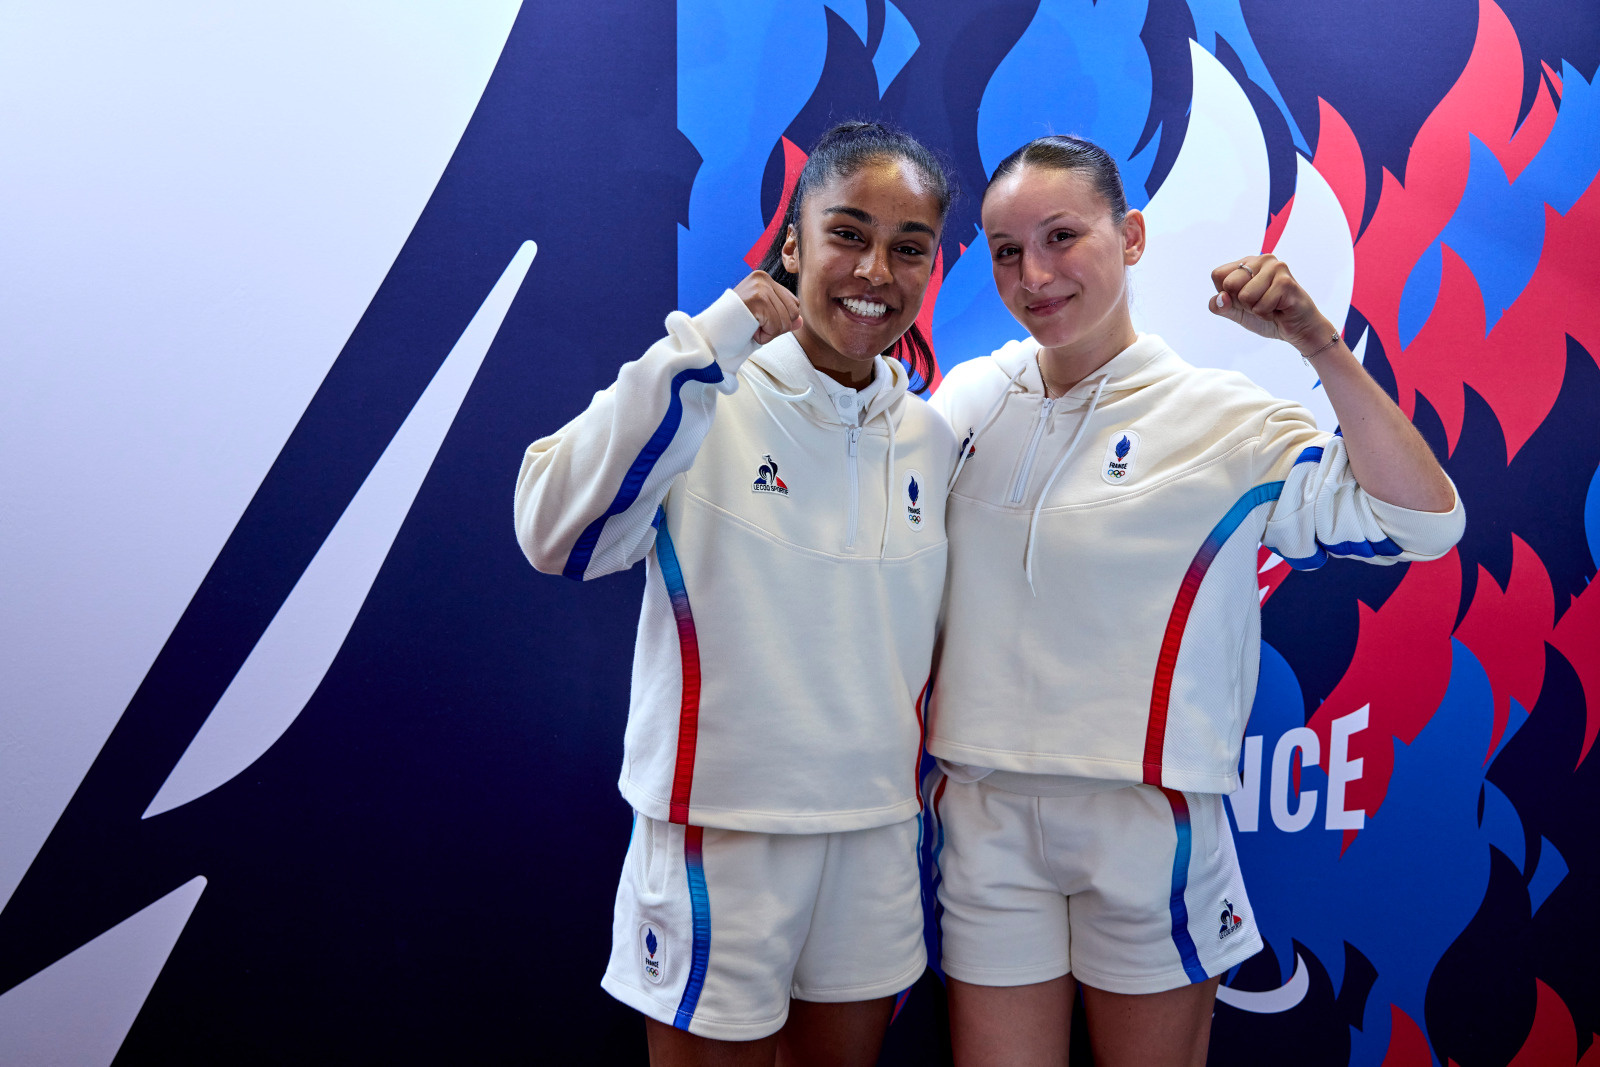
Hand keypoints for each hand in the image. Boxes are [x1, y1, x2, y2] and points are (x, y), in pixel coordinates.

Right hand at [734, 270, 801, 344]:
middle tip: (753, 326)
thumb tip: (801, 321)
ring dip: (769, 332)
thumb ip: (782, 317)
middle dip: (776, 327)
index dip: (780, 320)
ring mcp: (761, 288)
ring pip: (786, 321)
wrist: (710, 334)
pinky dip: (764, 335)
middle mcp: (763, 279)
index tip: (758, 321)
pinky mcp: (758, 299)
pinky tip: (749, 330)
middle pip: (794, 312)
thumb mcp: (762, 320)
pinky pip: (776, 326)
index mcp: (764, 279)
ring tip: (749, 327)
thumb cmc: (734, 327)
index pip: (793, 304)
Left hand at [1208, 256, 1335, 353]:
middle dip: (1242, 303)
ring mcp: (1276, 268)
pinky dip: (1267, 314)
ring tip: (1272, 305)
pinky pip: (1260, 306)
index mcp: (1247, 263)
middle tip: (1261, 302)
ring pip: (1244, 296)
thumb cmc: (1267, 315)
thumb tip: (1220, 297)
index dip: (1226, 294)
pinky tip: (1279, 309)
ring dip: (1256, 309)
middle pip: (1229, 284)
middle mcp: (1262, 260)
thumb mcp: (1236, 313)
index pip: (1217, 275)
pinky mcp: (1286, 282)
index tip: (1245, 298)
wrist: (1297, 329)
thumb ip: (1221, 306)